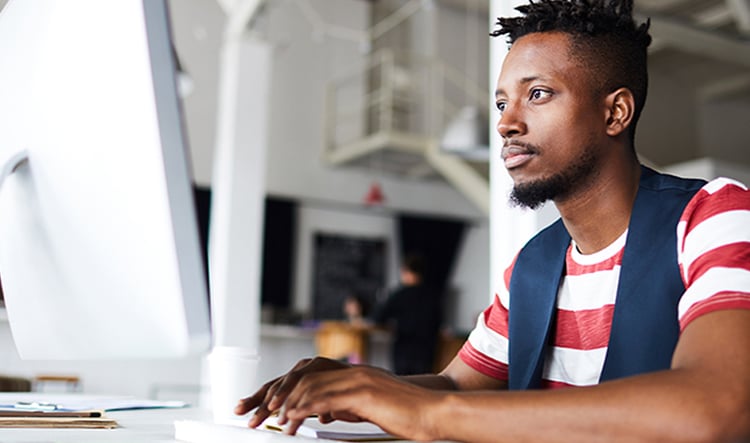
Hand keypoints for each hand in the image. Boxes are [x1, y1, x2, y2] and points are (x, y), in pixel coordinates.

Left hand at [235, 356, 350, 427]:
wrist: (373, 383)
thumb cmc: (347, 392)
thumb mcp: (320, 403)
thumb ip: (306, 407)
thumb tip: (296, 417)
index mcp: (298, 374)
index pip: (271, 387)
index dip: (254, 399)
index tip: (238, 410)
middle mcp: (305, 367)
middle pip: (277, 385)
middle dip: (262, 404)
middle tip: (252, 421)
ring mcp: (317, 367)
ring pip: (292, 384)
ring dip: (282, 402)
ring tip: (274, 417)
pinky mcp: (330, 370)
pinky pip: (313, 387)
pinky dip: (302, 402)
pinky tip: (294, 414)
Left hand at [279, 365, 443, 440]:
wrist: (433, 412)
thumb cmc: (407, 414)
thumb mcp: (371, 408)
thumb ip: (348, 406)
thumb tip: (327, 413)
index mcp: (354, 374)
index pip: (311, 375)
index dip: (287, 388)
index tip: (268, 404)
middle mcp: (353, 372)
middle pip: (304, 377)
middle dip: (278, 394)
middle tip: (260, 412)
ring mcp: (358, 380)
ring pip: (311, 387)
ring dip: (287, 404)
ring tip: (274, 419)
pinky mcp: (363, 393)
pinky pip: (325, 399)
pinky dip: (304, 408)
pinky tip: (292, 417)